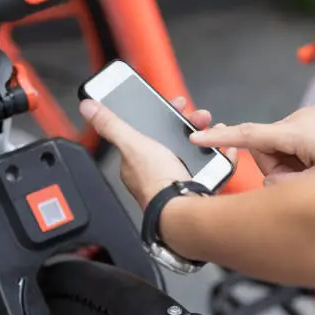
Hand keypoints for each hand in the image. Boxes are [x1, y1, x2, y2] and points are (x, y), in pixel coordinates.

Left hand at [80, 97, 235, 208]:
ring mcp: (179, 179)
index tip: (176, 104)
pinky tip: (226, 151)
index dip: (162, 115)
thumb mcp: (132, 144)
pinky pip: (212, 168)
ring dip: (207, 137)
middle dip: (190, 124)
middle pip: (174, 139)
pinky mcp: (199, 186)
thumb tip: (88, 107)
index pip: (147, 131)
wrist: (183, 210)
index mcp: (138, 162)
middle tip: (200, 117)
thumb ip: (111, 125)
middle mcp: (157, 171)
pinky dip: (221, 157)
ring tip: (214, 130)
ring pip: (195, 151)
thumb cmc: (156, 183)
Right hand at [190, 106, 314, 184]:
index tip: (197, 139)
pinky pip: (301, 151)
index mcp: (296, 131)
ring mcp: (314, 124)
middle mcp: (301, 122)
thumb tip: (272, 188)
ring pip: (286, 155)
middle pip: (268, 153)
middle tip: (308, 185)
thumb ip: (286, 188)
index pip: (246, 135)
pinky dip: (308, 167)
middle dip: (281, 173)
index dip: (219, 139)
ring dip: (298, 173)